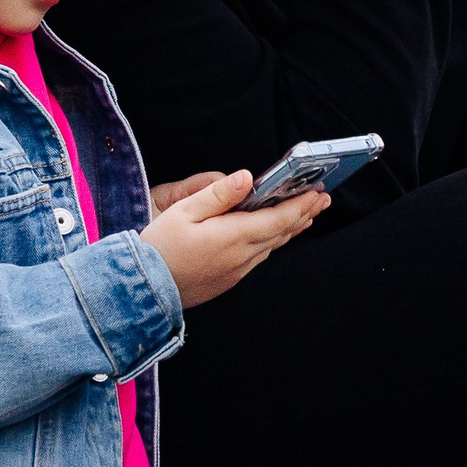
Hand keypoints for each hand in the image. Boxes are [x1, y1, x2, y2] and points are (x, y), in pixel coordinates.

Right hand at [138, 170, 327, 307]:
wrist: (143, 289)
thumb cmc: (159, 246)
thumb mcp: (183, 211)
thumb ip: (218, 194)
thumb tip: (247, 176)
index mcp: (233, 236)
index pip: (278, 218)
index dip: (301, 205)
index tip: (318, 193)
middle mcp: (241, 256)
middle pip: (281, 233)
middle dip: (303, 214)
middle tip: (322, 199)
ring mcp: (236, 271)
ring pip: (272, 246)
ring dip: (291, 228)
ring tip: (305, 214)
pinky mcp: (228, 280)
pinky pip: (259, 257)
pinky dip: (273, 241)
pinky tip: (273, 235)